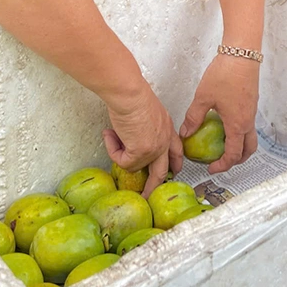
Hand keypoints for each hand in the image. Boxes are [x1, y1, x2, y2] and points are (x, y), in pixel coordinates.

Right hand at [102, 81, 181, 197]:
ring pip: (136, 167)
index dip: (173, 163)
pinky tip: (111, 135)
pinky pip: (123, 163)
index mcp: (167, 127)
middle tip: (147, 194)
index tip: (171, 171)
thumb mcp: (146, 111)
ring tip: (112, 137)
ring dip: (120, 155)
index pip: (176, 150)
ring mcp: (155, 148)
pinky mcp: (141, 153)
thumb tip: (129, 138)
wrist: (128, 92)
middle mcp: (165, 140)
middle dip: (154, 185)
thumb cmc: (132, 94)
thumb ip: (144, 126)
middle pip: (163, 170)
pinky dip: (113, 151)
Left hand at [180, 54, 259, 173]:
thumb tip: (185, 133)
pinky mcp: (251, 102)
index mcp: (237, 124)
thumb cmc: (225, 74)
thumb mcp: (203, 97)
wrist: (242, 53)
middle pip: (248, 150)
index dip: (222, 166)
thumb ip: (194, 117)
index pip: (233, 155)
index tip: (211, 169)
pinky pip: (248, 125)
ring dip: (239, 146)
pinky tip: (224, 124)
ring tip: (222, 146)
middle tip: (220, 162)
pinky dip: (239, 132)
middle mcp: (248, 121)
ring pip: (250, 137)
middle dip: (236, 160)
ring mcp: (251, 111)